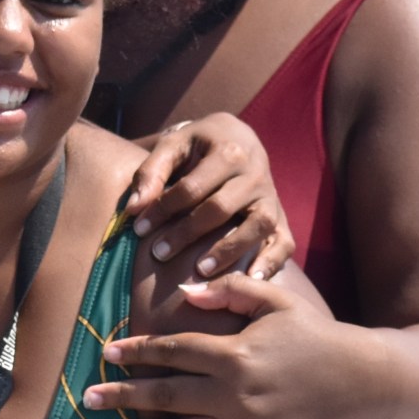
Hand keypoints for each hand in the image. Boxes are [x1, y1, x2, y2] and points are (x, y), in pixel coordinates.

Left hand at [90, 275, 368, 418]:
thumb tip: (185, 290)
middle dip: (123, 396)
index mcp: (235, 353)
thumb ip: (229, 292)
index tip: (108, 353)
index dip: (137, 351)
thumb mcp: (276, 302)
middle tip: (89, 399)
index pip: (172, 351)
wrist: (362, 386)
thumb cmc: (316, 337)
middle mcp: (235, 394)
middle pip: (165, 395)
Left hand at [124, 113, 293, 279]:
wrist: (237, 138)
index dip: (162, 209)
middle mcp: (255, 173)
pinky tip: (250, 279)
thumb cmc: (198, 146)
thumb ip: (151, 172)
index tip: (138, 229)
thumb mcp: (173, 146)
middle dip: (186, 233)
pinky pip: (284, 242)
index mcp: (228, 151)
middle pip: (221, 208)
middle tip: (159, 254)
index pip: (191, 187)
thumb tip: (134, 209)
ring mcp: (271, 196)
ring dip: (230, 250)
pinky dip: (272, 262)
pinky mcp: (281, 216)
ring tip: (201, 270)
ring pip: (257, 225)